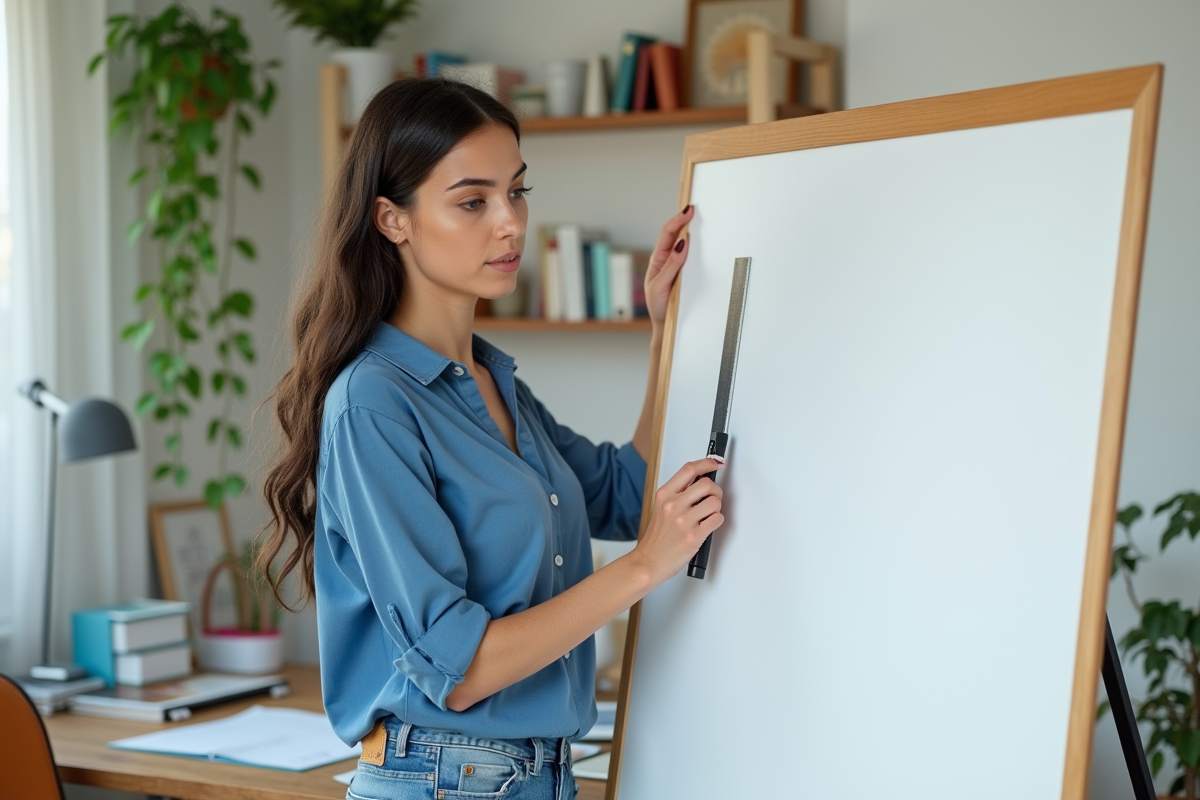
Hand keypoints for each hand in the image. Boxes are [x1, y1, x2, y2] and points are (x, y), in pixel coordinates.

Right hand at [632, 456, 723, 585]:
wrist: (648, 561)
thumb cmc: (657, 538)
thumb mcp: (661, 508)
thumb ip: (678, 494)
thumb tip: (700, 480)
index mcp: (664, 495)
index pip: (689, 469)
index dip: (707, 463)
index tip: (716, 462)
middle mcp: (673, 505)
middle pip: (706, 484)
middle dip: (716, 490)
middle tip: (713, 497)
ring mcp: (683, 521)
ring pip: (715, 502)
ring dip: (716, 508)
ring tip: (708, 514)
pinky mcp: (694, 536)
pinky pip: (717, 519)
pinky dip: (717, 521)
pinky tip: (708, 525)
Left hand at [644, 205, 694, 326]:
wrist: (666, 325)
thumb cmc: (659, 306)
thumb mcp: (660, 286)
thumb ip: (671, 266)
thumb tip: (681, 244)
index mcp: (658, 260)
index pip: (667, 234)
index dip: (677, 220)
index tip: (688, 211)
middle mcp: (667, 260)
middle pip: (675, 234)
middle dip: (683, 219)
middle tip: (695, 209)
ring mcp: (677, 266)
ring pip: (684, 244)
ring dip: (690, 230)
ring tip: (697, 217)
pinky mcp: (686, 274)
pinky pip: (692, 257)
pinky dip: (697, 246)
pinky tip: (702, 240)